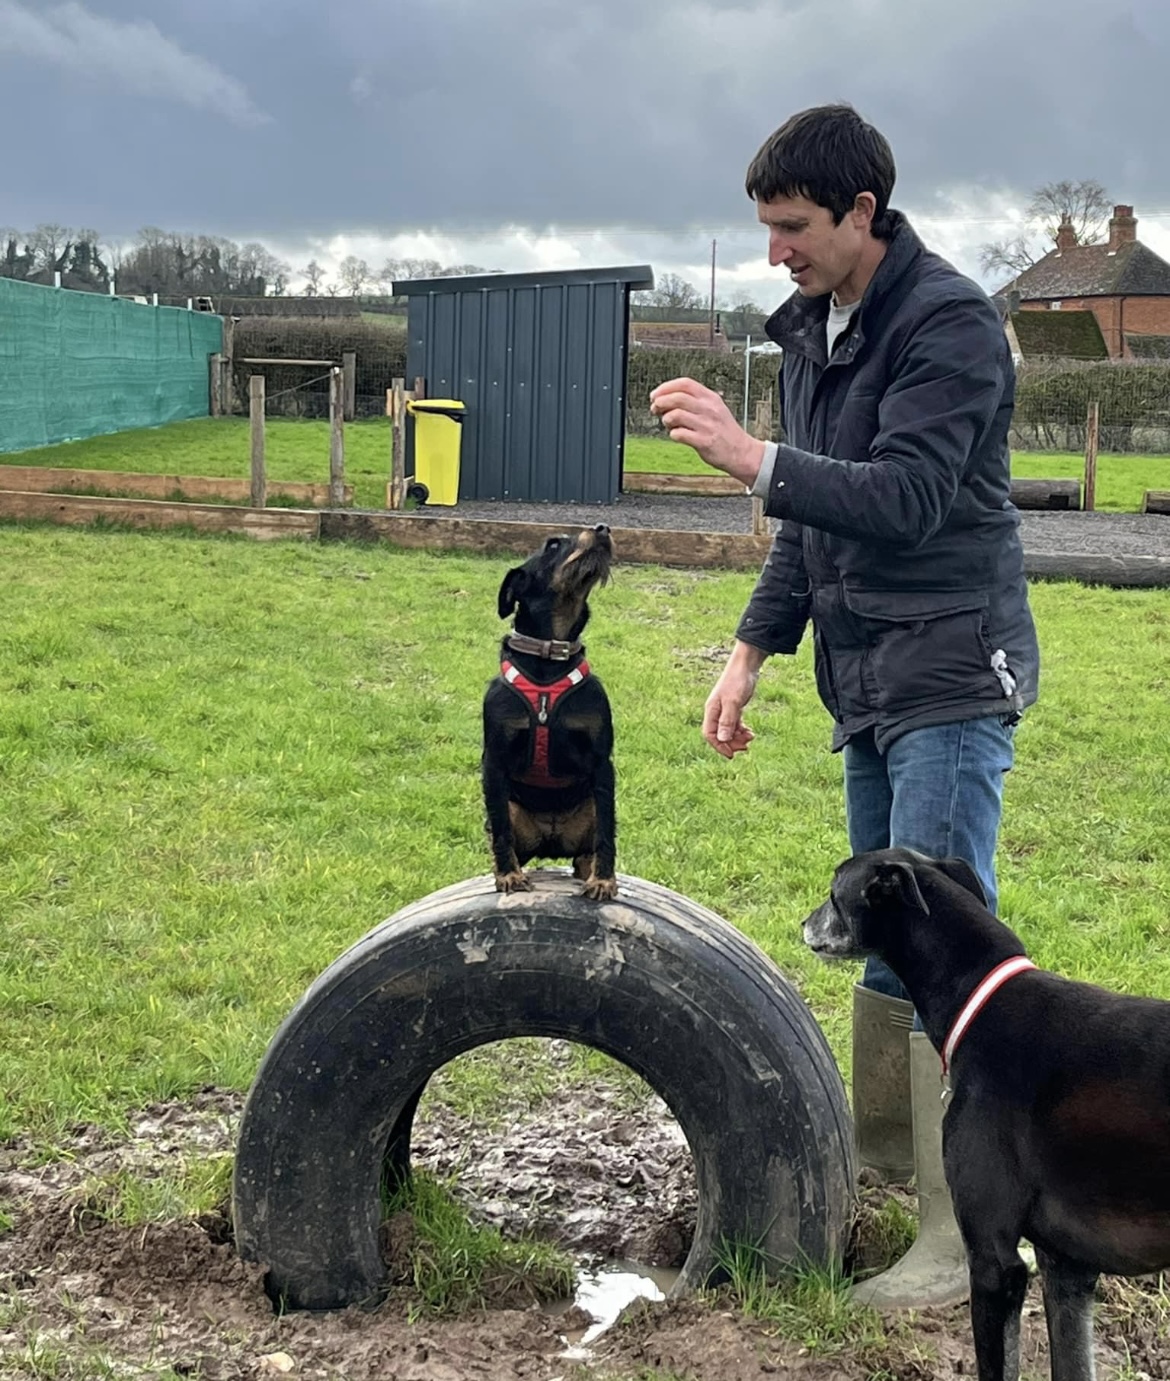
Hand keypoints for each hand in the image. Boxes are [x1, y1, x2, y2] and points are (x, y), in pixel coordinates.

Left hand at [648, 377, 764, 487]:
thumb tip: (663, 399)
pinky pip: (679, 434)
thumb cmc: (722, 430)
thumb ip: (692, 402)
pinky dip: (673, 434)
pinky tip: (676, 435)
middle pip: (678, 397)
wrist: (741, 451)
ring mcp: (707, 425)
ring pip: (676, 415)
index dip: (666, 387)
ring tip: (668, 424)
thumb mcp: (713, 408)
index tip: (655, 395)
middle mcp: (709, 409)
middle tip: (654, 409)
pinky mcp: (704, 442)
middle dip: (660, 402)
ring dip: (666, 419)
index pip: (685, 384)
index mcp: (710, 398)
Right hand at [702, 645, 764, 758]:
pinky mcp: (733, 708)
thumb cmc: (737, 680)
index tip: (731, 754)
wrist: (746, 665)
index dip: (719, 746)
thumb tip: (722, 740)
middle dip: (731, 743)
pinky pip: (734, 725)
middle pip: (719, 735)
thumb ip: (727, 721)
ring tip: (751, 737)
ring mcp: (724, 710)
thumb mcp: (733, 702)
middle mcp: (716, 712)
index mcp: (711, 710)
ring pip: (728, 731)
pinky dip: (741, 730)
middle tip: (746, 747)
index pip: (710, 735)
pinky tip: (750, 732)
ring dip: (738, 738)